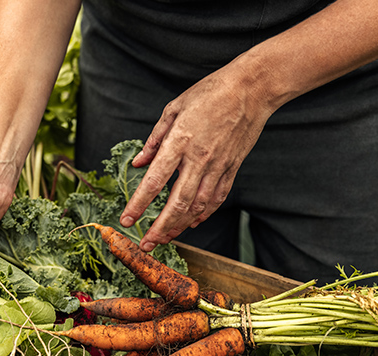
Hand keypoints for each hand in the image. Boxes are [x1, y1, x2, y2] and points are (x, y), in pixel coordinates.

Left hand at [120, 62, 273, 250]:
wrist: (251, 89)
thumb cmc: (210, 93)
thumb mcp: (174, 108)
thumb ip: (154, 139)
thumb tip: (138, 163)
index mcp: (180, 141)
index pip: (154, 181)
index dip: (138, 204)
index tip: (126, 220)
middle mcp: (199, 159)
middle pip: (177, 203)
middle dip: (159, 228)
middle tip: (146, 244)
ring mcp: (218, 166)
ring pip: (197, 206)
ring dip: (179, 226)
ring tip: (165, 238)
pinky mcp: (232, 168)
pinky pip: (216, 198)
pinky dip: (203, 214)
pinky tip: (192, 223)